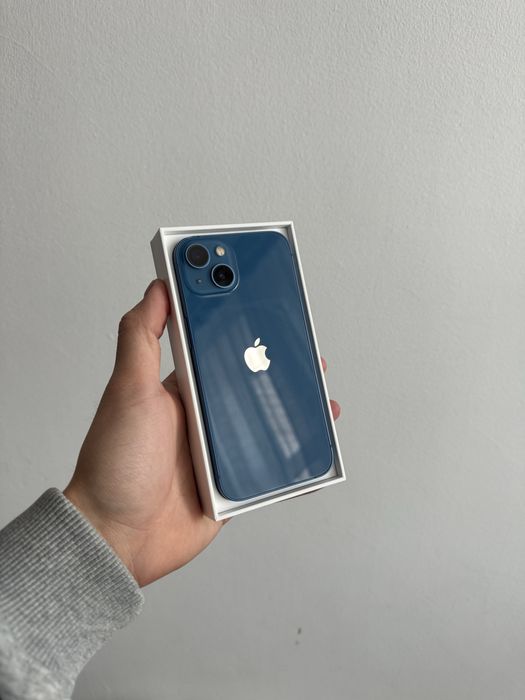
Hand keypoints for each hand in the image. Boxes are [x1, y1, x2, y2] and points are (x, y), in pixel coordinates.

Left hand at [64, 280, 340, 586]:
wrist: (118, 538)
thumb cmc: (114, 465)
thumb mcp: (128, 391)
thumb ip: (142, 337)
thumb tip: (156, 288)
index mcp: (179, 389)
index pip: (217, 348)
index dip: (240, 327)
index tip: (263, 305)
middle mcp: (201, 416)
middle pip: (250, 385)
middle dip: (280, 368)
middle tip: (307, 353)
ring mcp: (218, 450)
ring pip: (266, 424)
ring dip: (294, 412)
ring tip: (320, 398)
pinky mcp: (231, 483)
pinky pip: (271, 468)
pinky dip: (294, 462)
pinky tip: (313, 456)